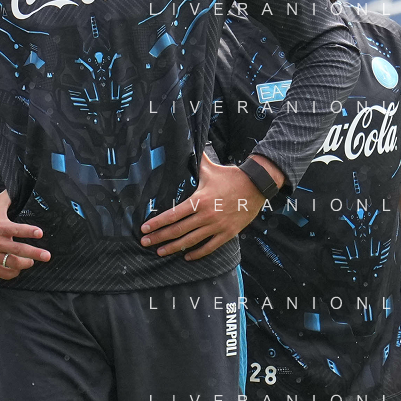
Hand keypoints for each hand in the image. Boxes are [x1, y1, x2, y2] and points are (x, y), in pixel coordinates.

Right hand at [0, 191, 49, 279]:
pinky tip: (17, 269)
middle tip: (47, 256)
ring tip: (31, 262)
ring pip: (12, 264)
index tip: (40, 233)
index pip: (16, 229)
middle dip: (35, 253)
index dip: (29, 231)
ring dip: (25, 264)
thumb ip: (8, 197)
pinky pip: (3, 273)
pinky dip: (13, 273)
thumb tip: (19, 185)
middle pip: (19, 250)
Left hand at [140, 154, 271, 259]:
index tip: (144, 228)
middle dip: (159, 237)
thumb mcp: (210, 168)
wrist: (256, 186)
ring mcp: (217, 226)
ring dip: (174, 248)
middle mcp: (206, 216)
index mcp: (199, 200)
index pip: (173, 214)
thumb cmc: (231, 176)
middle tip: (145, 243)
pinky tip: (187, 257)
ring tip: (160, 252)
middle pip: (178, 230)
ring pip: (191, 241)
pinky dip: (197, 253)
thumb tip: (184, 143)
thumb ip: (195, 160)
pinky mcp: (228, 233)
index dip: (157, 223)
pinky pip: (210, 247)